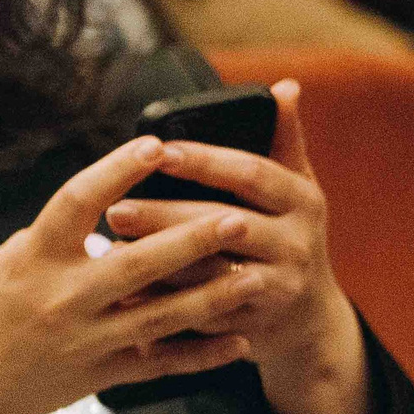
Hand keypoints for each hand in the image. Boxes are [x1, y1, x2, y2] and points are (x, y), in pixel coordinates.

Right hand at [0, 135, 259, 413]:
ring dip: (212, 295)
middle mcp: (62, 296)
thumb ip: (54, 239)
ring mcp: (84, 339)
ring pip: (161, 316)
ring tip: (253, 275)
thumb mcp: (4, 264)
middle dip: (192, 239)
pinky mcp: (99, 375)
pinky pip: (160, 365)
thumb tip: (103, 209)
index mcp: (33, 259)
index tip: (156, 145)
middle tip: (238, 217)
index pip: (78, 201)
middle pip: (138, 262)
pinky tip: (236, 342)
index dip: (118, 169)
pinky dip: (201, 356)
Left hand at [103, 78, 371, 413]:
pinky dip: (161, 305)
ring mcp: (277, 288)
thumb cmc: (284, 234)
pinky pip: (200, 315)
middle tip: (113, 210)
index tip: (153, 150)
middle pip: (222, 225)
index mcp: (302, 200)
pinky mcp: (252, 326)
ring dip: (157, 264)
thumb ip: (283, 139)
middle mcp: (296, 243)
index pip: (248, 173)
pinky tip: (121, 295)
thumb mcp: (294, 188)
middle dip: (165, 217)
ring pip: (209, 275)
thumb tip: (284, 86)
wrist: (306, 320)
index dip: (202, 161)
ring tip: (108, 250)